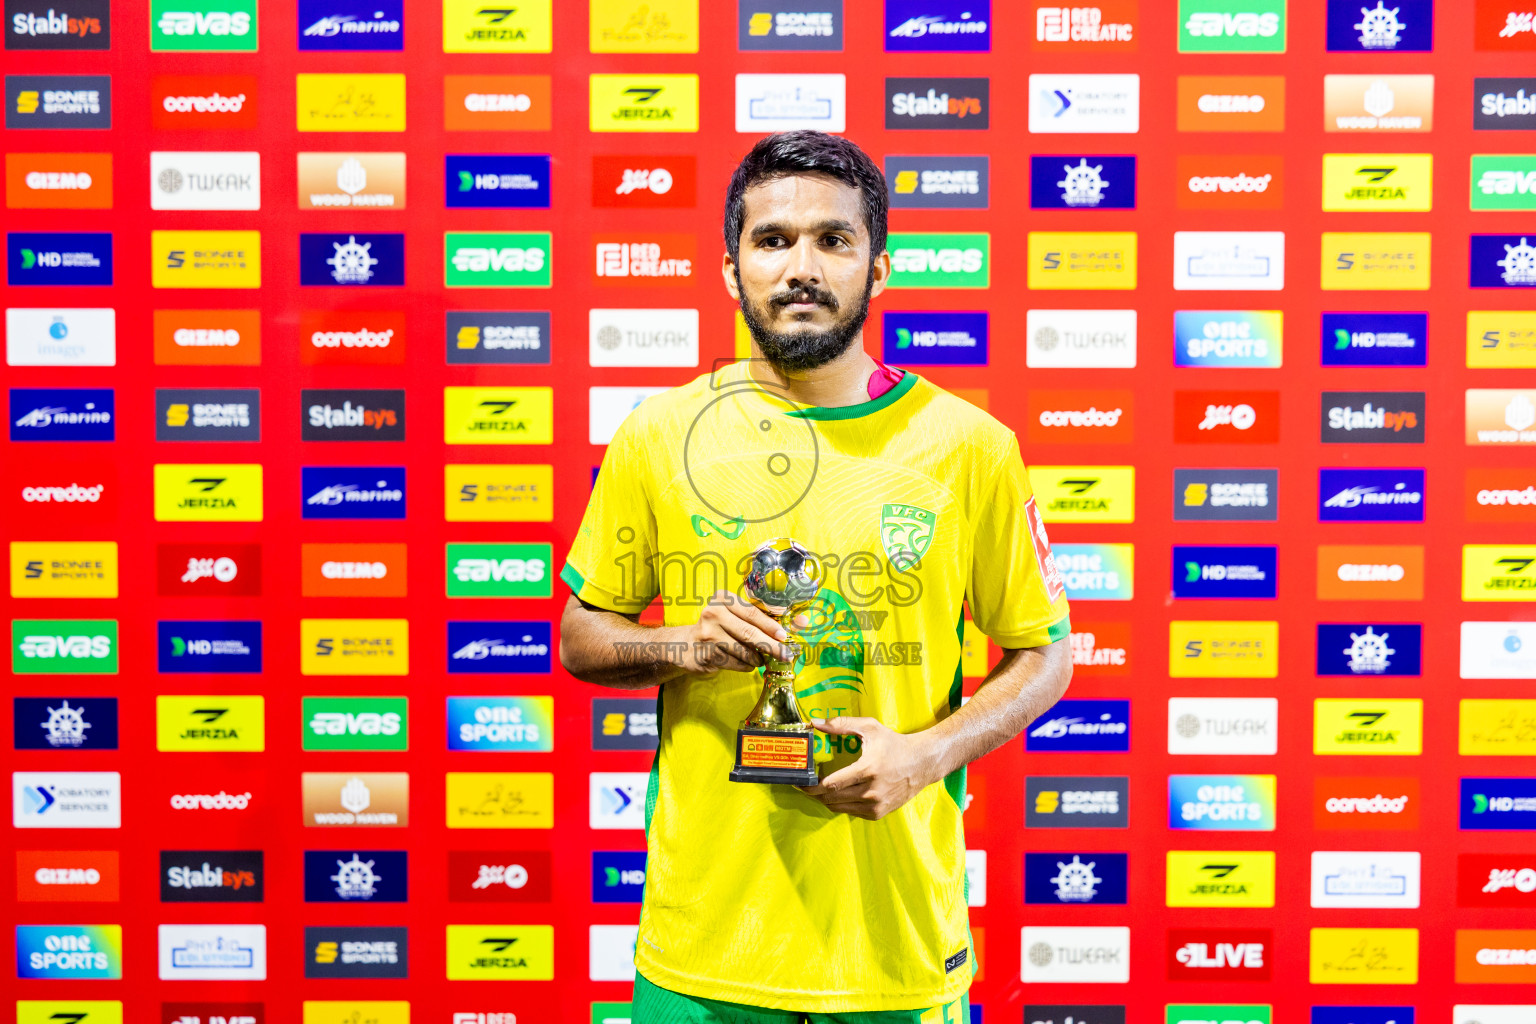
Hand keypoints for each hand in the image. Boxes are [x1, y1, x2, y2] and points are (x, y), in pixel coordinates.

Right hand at [675, 589, 806, 675]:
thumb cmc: (721, 628)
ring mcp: (708, 635)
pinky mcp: (706, 654)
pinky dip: (746, 666)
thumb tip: (803, 622)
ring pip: (744, 651)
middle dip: (771, 646)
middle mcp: (713, 613)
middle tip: (786, 655)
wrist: (687, 645)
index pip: (753, 613)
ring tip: (760, 659)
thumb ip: (766, 618)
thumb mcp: (738, 616)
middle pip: (749, 633)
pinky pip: (736, 664)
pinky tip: (744, 663)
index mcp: (724, 598)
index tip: (786, 636)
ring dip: (758, 659)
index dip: (771, 625)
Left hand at [798, 716, 938, 820]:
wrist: (922, 763)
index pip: (831, 784)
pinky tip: (839, 794)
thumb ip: (841, 724)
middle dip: (814, 793)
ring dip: (826, 800)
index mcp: (867, 769)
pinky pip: (851, 812)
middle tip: (806, 786)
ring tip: (820, 789)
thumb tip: (815, 722)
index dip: (811, 785)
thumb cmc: (894, 743)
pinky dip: (841, 804)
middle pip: (831, 798)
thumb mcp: (869, 728)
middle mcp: (872, 791)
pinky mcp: (879, 813)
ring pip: (839, 808)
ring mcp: (876, 805)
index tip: (800, 782)